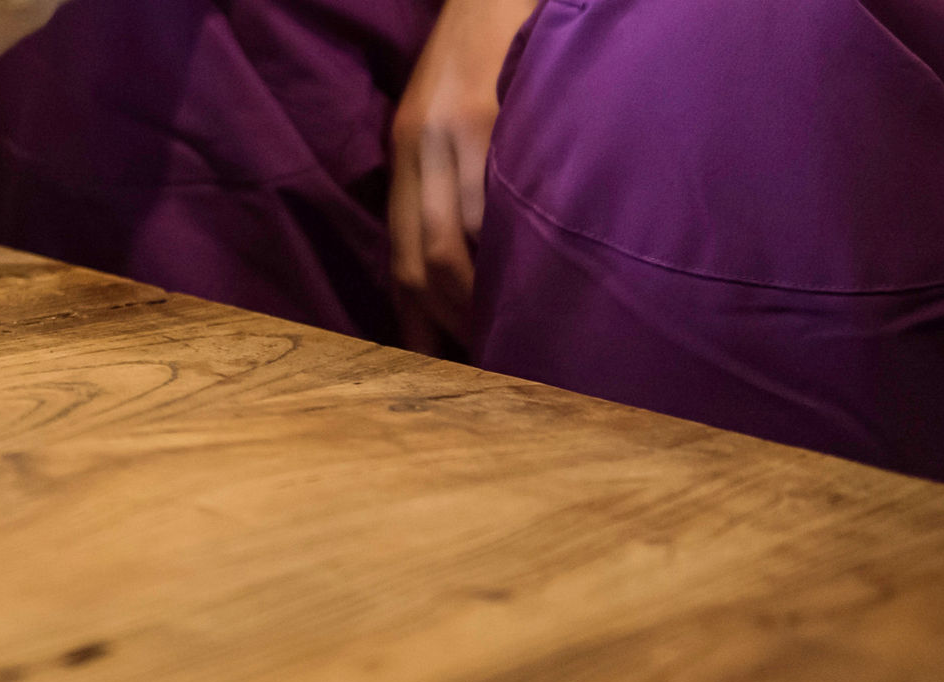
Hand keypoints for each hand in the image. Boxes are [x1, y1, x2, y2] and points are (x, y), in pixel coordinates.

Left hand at [387, 0, 535, 351]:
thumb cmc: (486, 53)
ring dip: (488, 296)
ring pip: (461, 241)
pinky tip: (544, 272)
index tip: (441, 367)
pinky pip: (501, 197)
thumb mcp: (446, 116)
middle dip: (456, 323)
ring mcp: (457, 134)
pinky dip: (518, 244)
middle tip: (494, 363)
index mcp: (405, 155)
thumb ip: (450, 182)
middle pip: (425, 263)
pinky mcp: (495, 116)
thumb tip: (467, 267)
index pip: (400, 261)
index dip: (418, 323)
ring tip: (523, 335)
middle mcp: (420, 149)